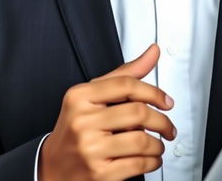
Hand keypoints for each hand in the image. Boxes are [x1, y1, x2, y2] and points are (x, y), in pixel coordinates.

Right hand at [38, 43, 175, 180]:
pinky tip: (151, 158)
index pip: (126, 85)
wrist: (53, 168)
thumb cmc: (77, 127)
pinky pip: (137, 165)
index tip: (166, 101)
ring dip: (158, 144)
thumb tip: (153, 52)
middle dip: (162, 121)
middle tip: (168, 127)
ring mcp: (90, 149)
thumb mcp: (93, 96)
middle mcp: (82, 121)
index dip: (154, 92)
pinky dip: (153, 162)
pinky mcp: (98, 174)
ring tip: (159, 144)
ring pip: (141, 140)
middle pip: (138, 113)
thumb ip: (125, 74)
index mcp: (80, 96)